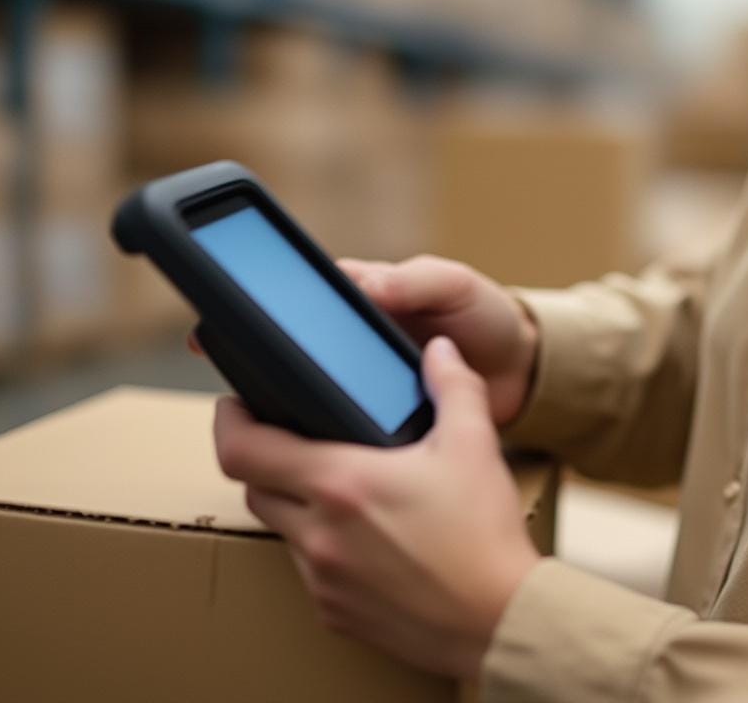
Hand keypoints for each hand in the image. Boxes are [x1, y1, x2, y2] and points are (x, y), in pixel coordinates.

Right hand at [188, 254, 539, 427]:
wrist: (525, 371)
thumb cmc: (486, 317)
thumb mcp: (456, 286)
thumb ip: (415, 280)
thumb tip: (362, 286)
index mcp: (364, 303)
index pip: (300, 303)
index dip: (258, 313)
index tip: (222, 324)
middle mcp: (352, 346)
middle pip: (290, 359)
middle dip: (255, 373)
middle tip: (226, 392)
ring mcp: (361, 390)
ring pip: (305, 404)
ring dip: (283, 417)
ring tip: (254, 434)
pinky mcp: (376, 431)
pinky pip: (337, 439)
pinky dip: (319, 449)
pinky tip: (303, 467)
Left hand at [214, 335, 540, 679]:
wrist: (498, 619)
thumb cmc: (482, 532)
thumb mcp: (473, 442)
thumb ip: (452, 385)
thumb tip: (440, 348)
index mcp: (341, 484)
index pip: (245, 451)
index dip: (228, 423)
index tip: (234, 405)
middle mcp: (318, 534)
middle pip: (255, 490)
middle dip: (265, 460)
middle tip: (293, 438)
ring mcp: (322, 580)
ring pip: (284, 532)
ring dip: (298, 506)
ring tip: (340, 488)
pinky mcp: (335, 614)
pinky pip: (310, 571)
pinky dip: (324, 547)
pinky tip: (364, 536)